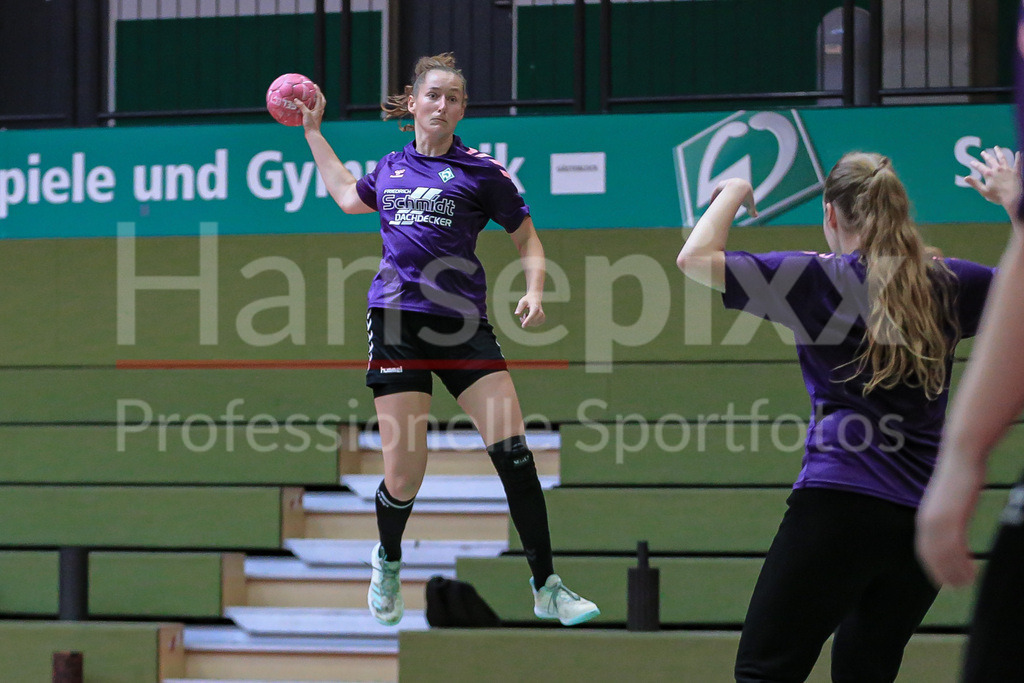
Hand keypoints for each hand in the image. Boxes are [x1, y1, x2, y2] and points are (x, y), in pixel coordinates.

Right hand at [295, 87, 325, 133]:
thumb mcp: (306, 114)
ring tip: (311, 97)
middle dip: (319, 95)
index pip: (319, 97)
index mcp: (319, 108)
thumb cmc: (311, 124)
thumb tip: (296, 100)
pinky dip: (312, 106)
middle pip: (322, 101)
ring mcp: (318, 115)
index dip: (317, 90)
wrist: (313, 134)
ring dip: (316, 100)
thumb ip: (301, 106)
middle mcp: (320, 111)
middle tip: (315, 90)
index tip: (315, 85)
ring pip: (319, 105)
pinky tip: (307, 107)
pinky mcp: (315, 118)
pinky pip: (315, 110)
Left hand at [514, 292, 544, 327]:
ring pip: (533, 324)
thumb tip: (516, 314)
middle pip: (531, 321)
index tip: (523, 326)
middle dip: (524, 320)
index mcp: (535, 307)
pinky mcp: (542, 319)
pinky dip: (531, 322)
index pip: (531, 315)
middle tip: (521, 316)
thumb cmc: (528, 300)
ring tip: (526, 314)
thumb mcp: (522, 301)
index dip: (527, 321)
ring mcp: (542, 316)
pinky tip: (530, 318)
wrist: (535, 298)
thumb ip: (519, 307)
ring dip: (528, 321)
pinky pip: (535, 324)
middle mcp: (540, 312)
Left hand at [710, 178, 757, 217]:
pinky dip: (714, 197)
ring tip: (716, 206)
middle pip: (729, 191)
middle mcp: (734, 182)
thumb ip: (752, 211)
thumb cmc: (746, 197)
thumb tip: (756, 216)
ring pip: (722, 191)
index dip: (737, 198)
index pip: (739, 192)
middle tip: (724, 205)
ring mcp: (727, 182)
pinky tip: (712, 203)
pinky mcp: (721, 184)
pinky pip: (716, 191)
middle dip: (727, 197)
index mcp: (742, 185)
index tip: (734, 204)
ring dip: (719, 198)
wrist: (740, 189)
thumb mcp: (750, 205)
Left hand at [915, 458, 982, 586]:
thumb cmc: (959, 477)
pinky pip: (955, 549)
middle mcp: (927, 521)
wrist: (961, 458)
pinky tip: (972, 572)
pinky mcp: (953, 518)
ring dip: (954, 572)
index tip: (942, 579)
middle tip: (956, 586)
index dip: (932, 566)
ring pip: (943, 556)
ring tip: (966, 583)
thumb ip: (947, 515)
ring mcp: (939, 520)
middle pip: (931, 556)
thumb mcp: (948, 500)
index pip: (923, 549)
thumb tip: (952, 525)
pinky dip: (961, 564)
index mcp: (925, 517)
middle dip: (942, 573)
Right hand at [966, 146, 1020, 212]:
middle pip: (991, 160)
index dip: (975, 164)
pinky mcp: (1016, 171)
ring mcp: (1007, 169)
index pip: (980, 167)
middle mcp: (998, 169)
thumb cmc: (998, 196)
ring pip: (1002, 158)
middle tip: (983, 152)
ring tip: (996, 147)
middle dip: (986, 156)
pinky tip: (1018, 153)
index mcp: (989, 174)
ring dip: (999, 152)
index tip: (972, 162)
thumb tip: (965, 178)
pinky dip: (1018, 157)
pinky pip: (1017, 162)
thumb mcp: (984, 191)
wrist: (1013, 198)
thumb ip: (975, 183)